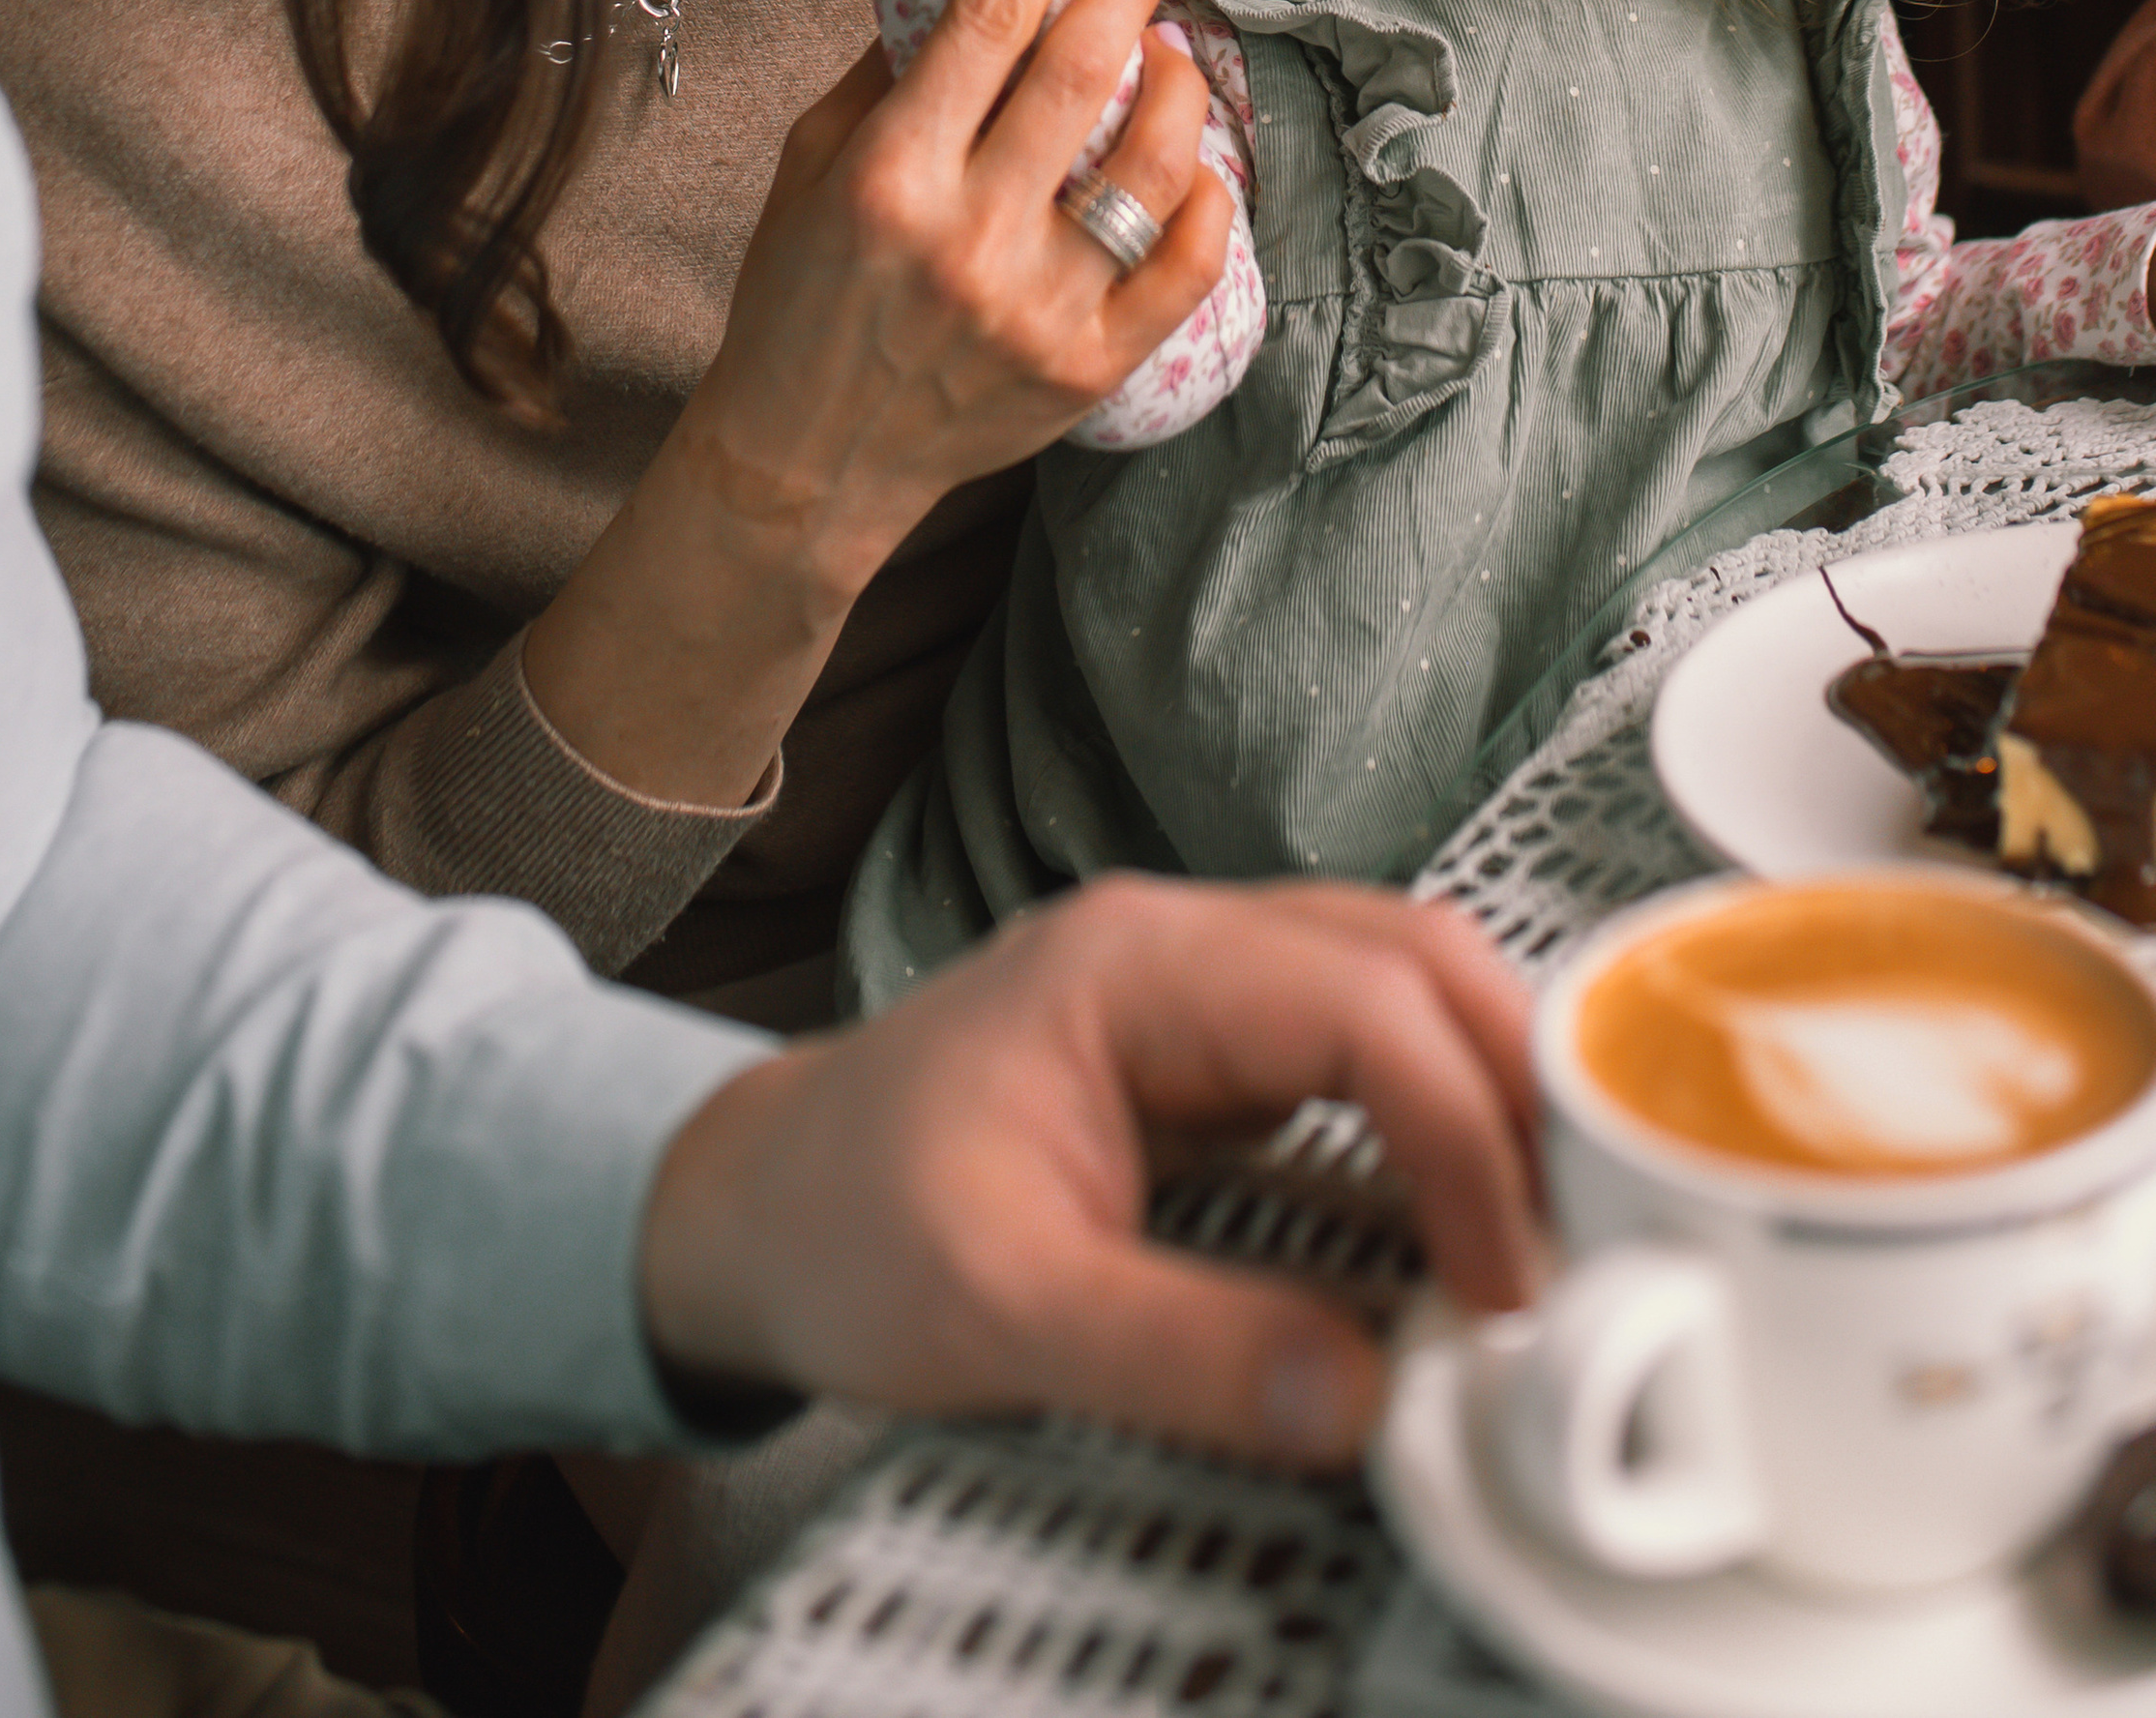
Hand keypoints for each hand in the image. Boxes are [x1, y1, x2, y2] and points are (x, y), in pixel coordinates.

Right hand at [520, 0, 1229, 798]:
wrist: (807, 459)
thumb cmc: (798, 295)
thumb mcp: (807, 167)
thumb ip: (886, 74)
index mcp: (888, 175)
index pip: (988, 19)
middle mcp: (966, 238)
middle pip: (1079, 71)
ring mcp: (1037, 308)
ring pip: (1149, 163)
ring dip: (1176, 79)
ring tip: (1173, 43)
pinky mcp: (1090, 367)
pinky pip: (1186, 266)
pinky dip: (1205, 198)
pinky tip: (1195, 157)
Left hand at [640, 874, 1540, 1468]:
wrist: (754, 1211)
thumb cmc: (844, 1229)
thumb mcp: (996, 1311)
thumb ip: (1179, 1351)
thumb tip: (1360, 1393)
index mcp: (1130, 966)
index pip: (1358, 1002)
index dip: (1461, 1130)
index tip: (1503, 1275)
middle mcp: (1179, 945)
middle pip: (1408, 954)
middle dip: (1515, 1080)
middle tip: (1584, 1234)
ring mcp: (1197, 987)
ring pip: (1398, 982)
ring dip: (1488, 1087)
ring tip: (1549, 1229)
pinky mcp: (1208, 1050)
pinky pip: (1360, 1044)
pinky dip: (1437, 1113)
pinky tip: (1470, 1213)